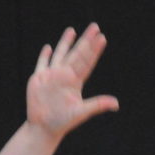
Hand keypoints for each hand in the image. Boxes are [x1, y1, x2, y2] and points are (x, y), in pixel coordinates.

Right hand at [26, 23, 119, 137]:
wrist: (43, 128)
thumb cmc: (63, 122)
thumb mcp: (82, 112)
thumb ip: (98, 104)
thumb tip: (116, 104)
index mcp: (75, 81)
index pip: (87, 61)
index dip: (94, 50)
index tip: (102, 38)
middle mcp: (65, 76)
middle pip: (77, 53)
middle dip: (86, 40)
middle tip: (95, 26)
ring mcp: (51, 76)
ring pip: (60, 54)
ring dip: (66, 42)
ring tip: (72, 30)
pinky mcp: (38, 79)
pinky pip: (42, 64)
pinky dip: (45, 55)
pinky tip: (49, 47)